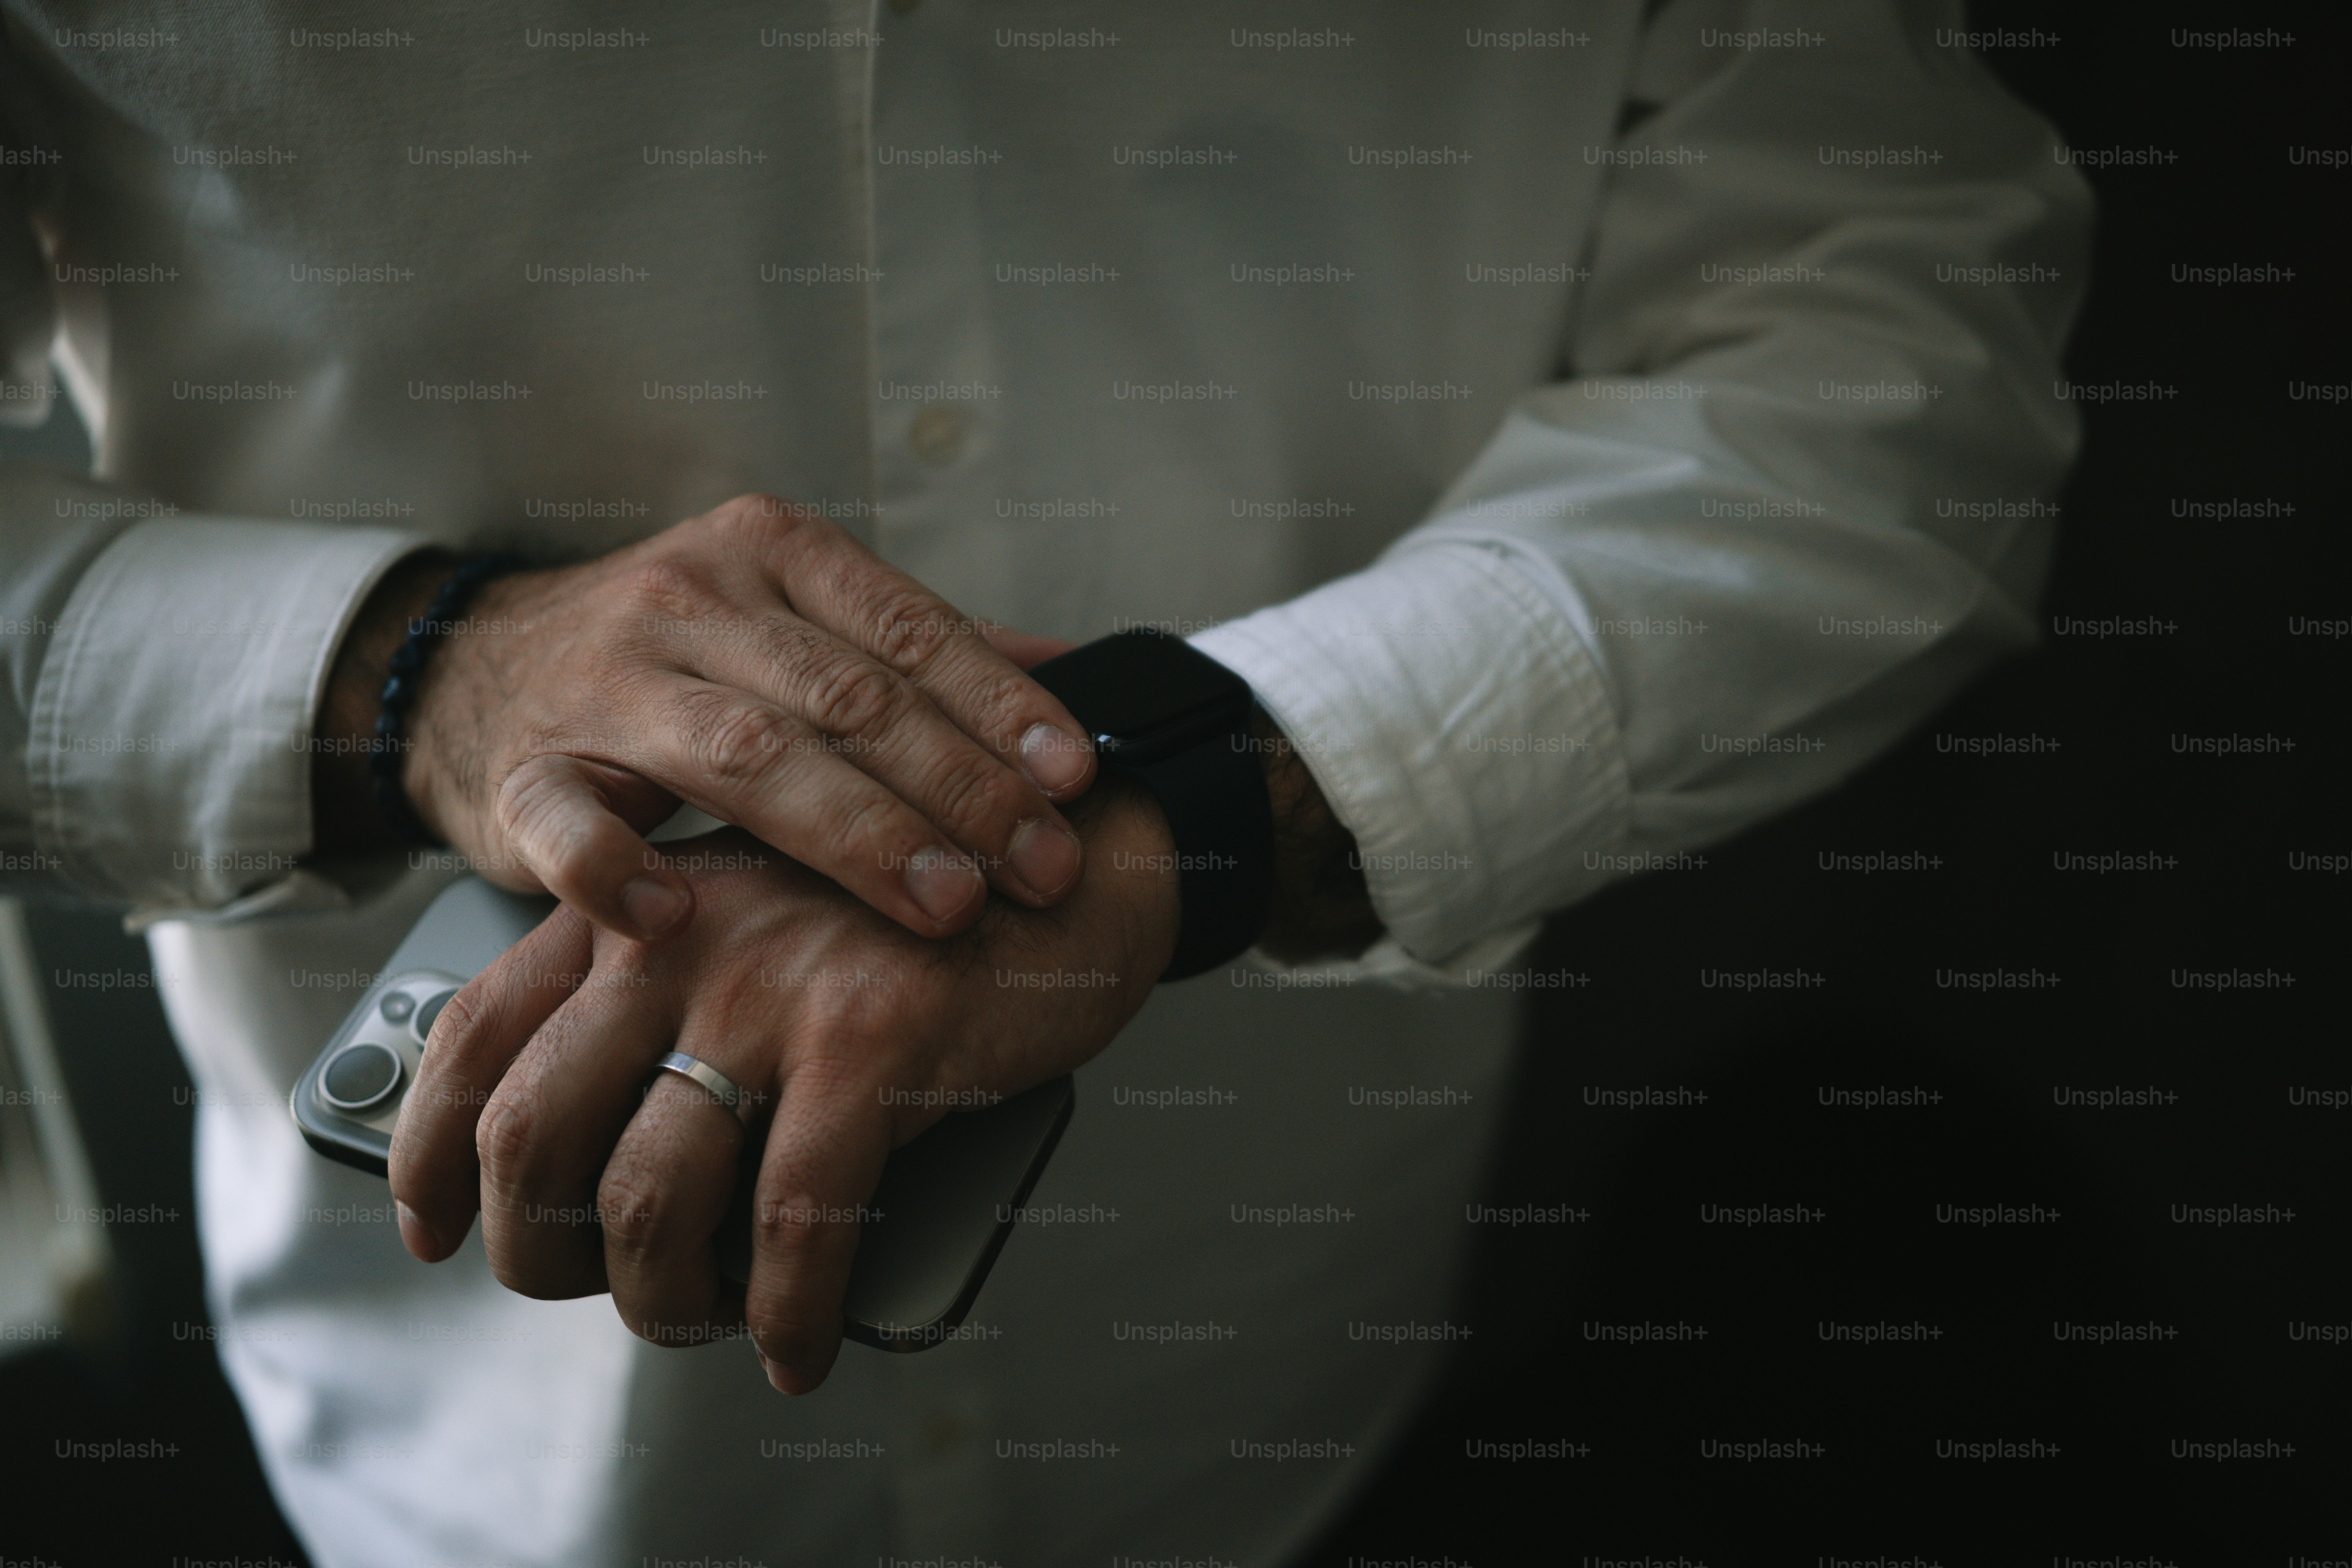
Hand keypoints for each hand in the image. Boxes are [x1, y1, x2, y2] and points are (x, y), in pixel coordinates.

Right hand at [311, 495, 1096, 941]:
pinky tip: (676, 914)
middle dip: (958, 792)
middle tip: (1036, 869)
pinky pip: (568, 821)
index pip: (912, 630)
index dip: (1002, 709)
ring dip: (854, 836)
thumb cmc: (674, 657)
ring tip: (940, 902)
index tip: (1075, 781)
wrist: (476, 669)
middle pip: (849, 700)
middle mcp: (692, 600)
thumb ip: (920, 644)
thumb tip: (1070, 668)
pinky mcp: (523, 772)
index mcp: (773, 553)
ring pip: (746, 755)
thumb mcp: (794, 615)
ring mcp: (604, 685)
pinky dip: (616, 870)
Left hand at [386, 782, 1180, 1391]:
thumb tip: (588, 1162)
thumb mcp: (756, 932)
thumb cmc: (910, 923)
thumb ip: (664, 1007)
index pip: (472, 1034)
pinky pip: (794, 1226)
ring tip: (705, 1322)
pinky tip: (798, 1348)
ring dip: (661, 1303)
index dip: (427, 1152)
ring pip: (645, 1199)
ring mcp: (773, 987)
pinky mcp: (872, 1040)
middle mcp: (679, 935)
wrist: (1073, 863)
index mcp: (635, 904)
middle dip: (536, 1252)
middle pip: (528, 1134)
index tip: (436, 1229)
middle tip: (584, 1291)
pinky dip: (786, 1315)